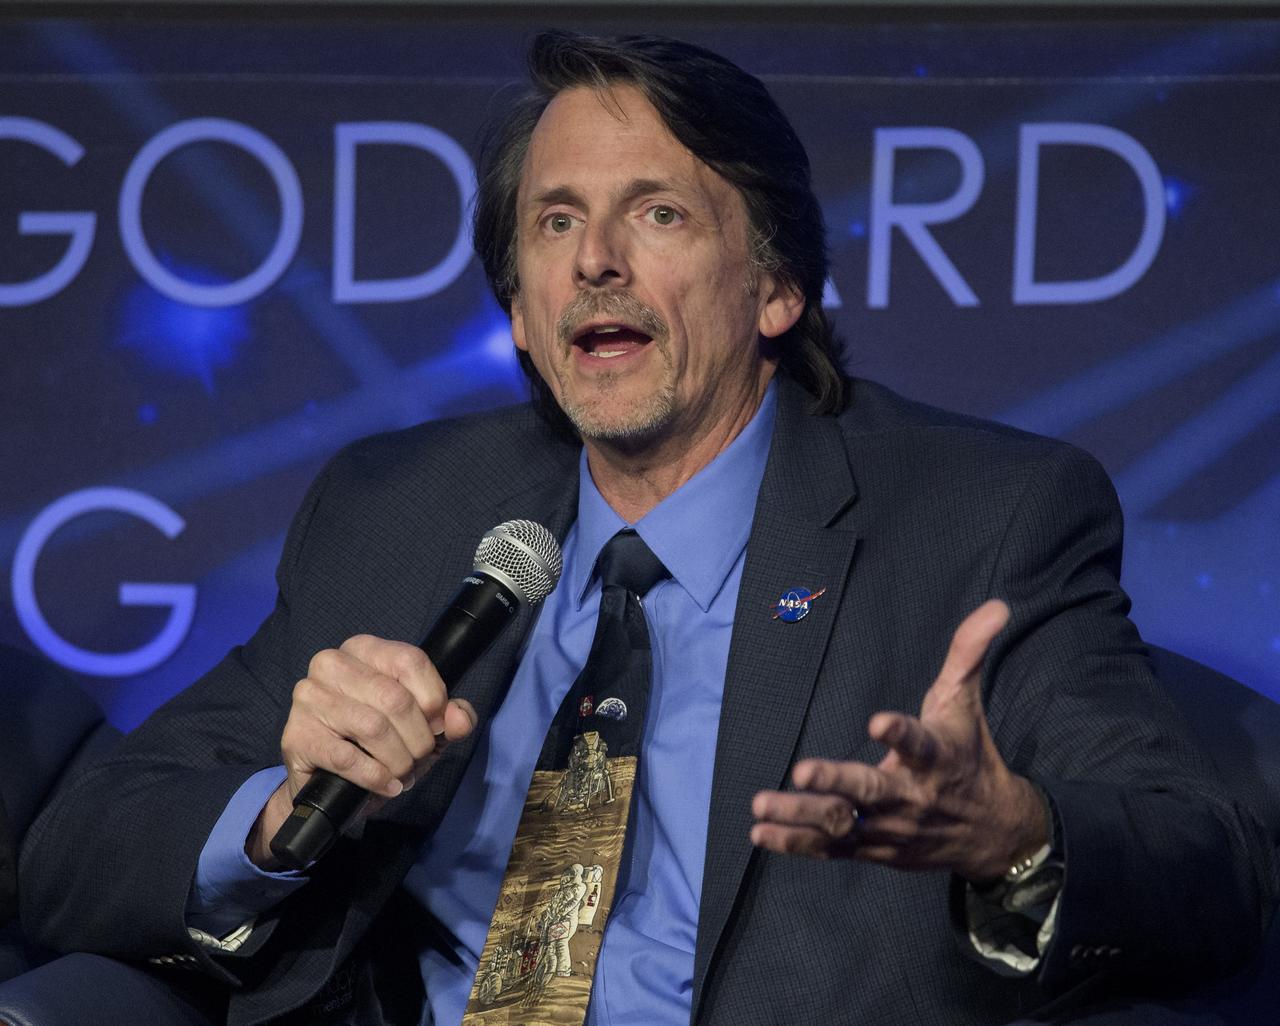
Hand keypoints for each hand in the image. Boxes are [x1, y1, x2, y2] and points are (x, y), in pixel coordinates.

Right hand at [247, 634, 475, 867]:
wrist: (329, 785)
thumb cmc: (379, 746)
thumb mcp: (423, 727)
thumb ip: (450, 718)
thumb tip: (460, 719)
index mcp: (364, 649)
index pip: (410, 661)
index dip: (434, 699)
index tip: (438, 727)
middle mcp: (331, 664)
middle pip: (394, 698)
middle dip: (418, 738)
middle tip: (419, 758)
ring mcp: (309, 698)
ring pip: (373, 727)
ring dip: (399, 760)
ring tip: (403, 773)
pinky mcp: (296, 736)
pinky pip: (347, 758)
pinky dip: (376, 777)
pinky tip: (387, 785)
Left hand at [750, 600, 1046, 882]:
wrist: (993, 833)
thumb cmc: (970, 756)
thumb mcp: (965, 702)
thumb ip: (968, 652)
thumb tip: (995, 605)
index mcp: (935, 756)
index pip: (918, 743)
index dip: (899, 733)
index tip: (878, 722)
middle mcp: (911, 795)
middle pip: (871, 790)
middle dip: (836, 782)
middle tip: (802, 771)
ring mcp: (889, 827)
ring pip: (842, 824)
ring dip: (800, 814)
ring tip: (761, 804)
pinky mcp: (872, 849)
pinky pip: (830, 849)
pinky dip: (795, 843)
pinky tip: (760, 832)